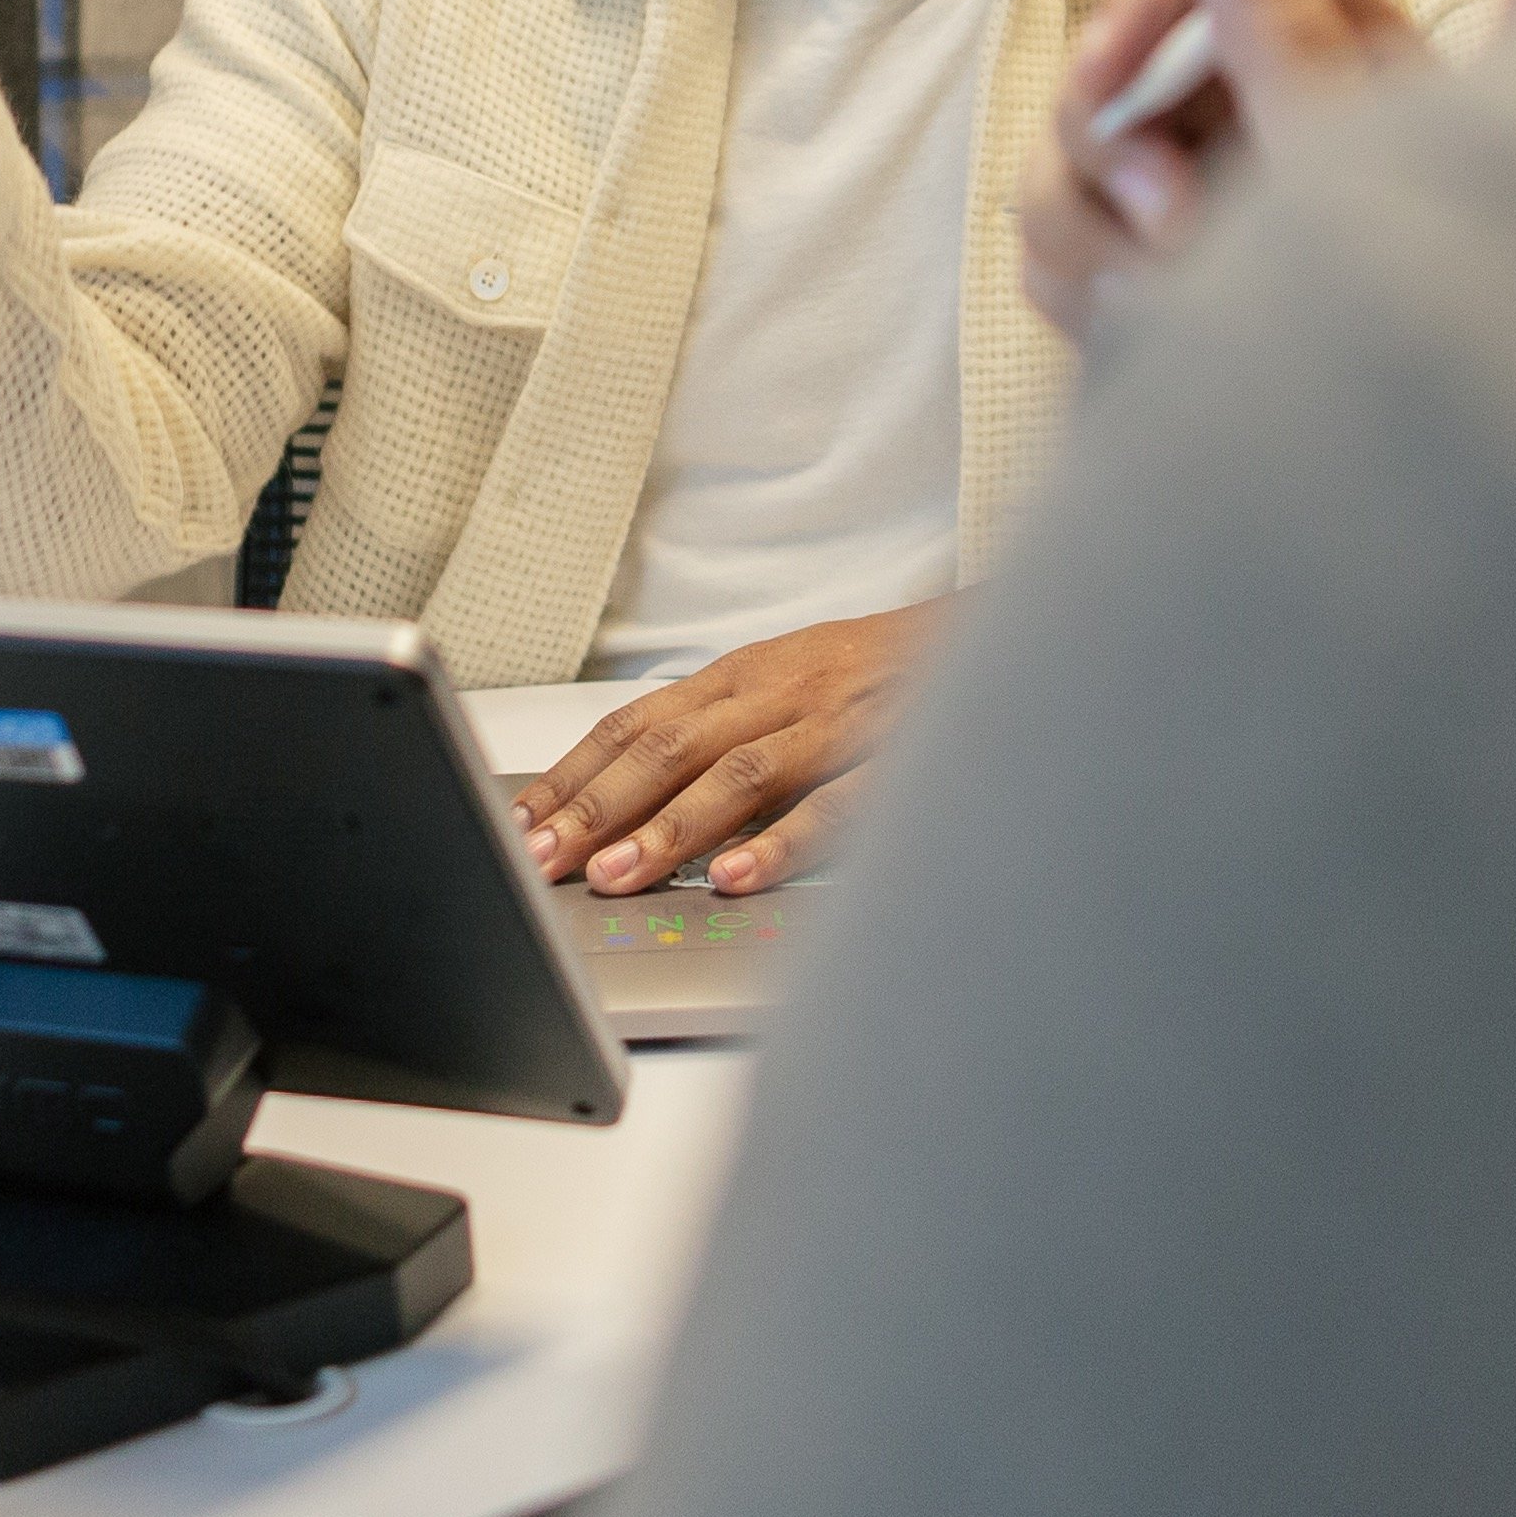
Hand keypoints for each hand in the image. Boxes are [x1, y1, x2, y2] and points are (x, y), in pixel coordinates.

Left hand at [512, 602, 941, 896]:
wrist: (993, 637)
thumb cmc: (876, 673)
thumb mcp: (785, 682)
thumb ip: (717, 730)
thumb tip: (625, 792)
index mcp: (746, 676)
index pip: (637, 723)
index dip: (574, 773)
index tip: (522, 825)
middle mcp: (779, 694)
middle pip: (669, 747)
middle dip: (597, 807)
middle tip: (543, 860)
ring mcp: (836, 727)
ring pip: (739, 776)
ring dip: (669, 829)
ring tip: (615, 877)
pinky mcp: (895, 761)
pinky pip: (833, 806)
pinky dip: (779, 844)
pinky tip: (733, 879)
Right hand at [1017, 0, 1426, 344]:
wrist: (1404, 472)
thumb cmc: (1420, 318)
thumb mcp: (1356, 172)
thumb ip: (1291, 38)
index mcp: (1319, 52)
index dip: (1141, 3)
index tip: (1114, 63)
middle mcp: (1241, 107)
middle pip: (1105, 63)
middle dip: (1115, 145)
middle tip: (1175, 223)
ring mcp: (1183, 185)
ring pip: (1058, 160)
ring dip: (1100, 237)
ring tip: (1183, 296)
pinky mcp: (1136, 264)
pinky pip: (1052, 253)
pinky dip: (1090, 294)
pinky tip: (1156, 329)